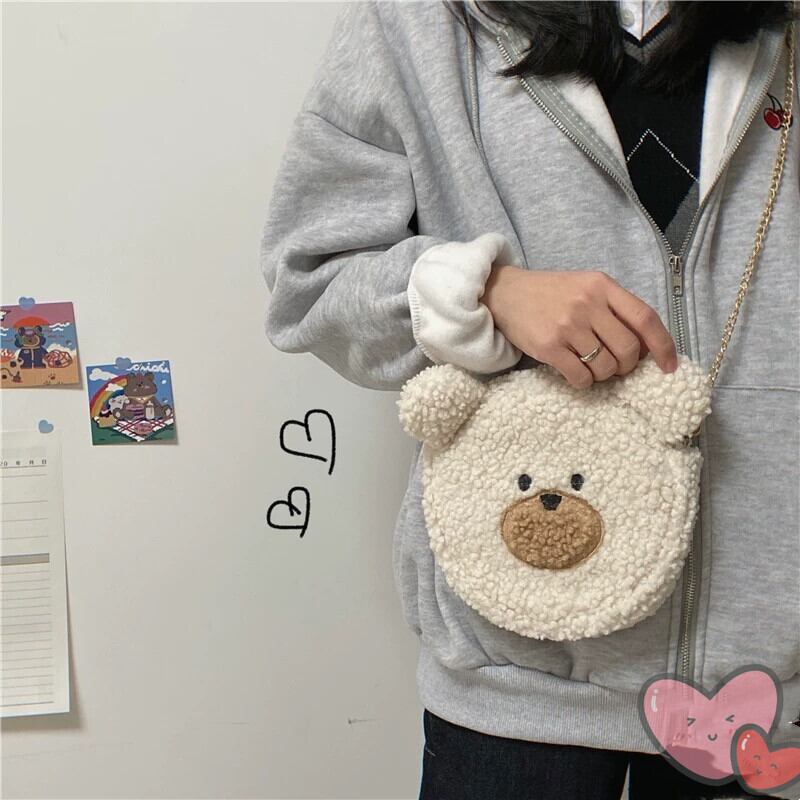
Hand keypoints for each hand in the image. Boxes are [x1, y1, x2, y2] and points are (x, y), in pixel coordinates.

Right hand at [481, 265, 677, 388]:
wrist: (505, 293)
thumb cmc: (550, 293)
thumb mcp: (586, 287)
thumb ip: (615, 309)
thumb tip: (646, 347)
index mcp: (602, 286)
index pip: (645, 318)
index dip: (663, 346)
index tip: (669, 366)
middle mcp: (587, 304)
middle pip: (627, 349)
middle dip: (627, 366)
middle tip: (616, 366)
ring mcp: (567, 325)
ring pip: (605, 366)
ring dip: (603, 375)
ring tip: (591, 366)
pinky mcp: (548, 346)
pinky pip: (580, 376)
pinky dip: (584, 382)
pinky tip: (576, 373)